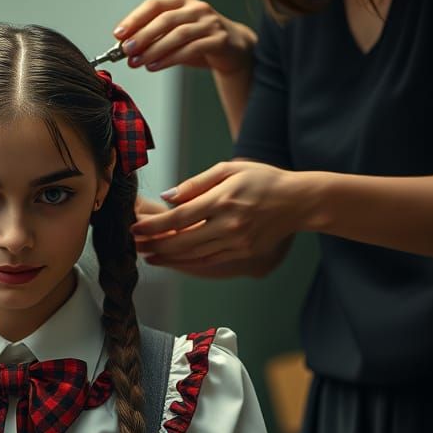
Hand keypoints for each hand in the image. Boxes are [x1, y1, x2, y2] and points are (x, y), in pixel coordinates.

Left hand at [113, 0, 255, 74]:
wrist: (233, 49)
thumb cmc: (198, 40)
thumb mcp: (174, 35)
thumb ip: (153, 38)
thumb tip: (125, 48)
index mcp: (181, 1)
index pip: (154, 5)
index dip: (134, 19)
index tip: (118, 34)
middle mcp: (196, 7)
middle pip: (164, 19)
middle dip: (142, 36)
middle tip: (125, 51)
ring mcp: (209, 22)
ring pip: (177, 34)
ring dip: (154, 50)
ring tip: (137, 62)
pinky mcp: (218, 39)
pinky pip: (191, 48)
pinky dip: (170, 58)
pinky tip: (155, 66)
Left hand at [131, 161, 307, 269]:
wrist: (298, 201)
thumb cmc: (263, 179)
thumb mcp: (230, 169)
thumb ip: (196, 184)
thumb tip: (167, 197)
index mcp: (223, 200)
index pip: (179, 217)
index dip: (154, 226)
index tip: (135, 228)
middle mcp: (228, 224)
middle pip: (181, 241)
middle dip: (154, 245)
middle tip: (134, 245)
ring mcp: (236, 242)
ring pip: (193, 255)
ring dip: (167, 257)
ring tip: (148, 255)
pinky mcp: (241, 252)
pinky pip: (208, 261)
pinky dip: (187, 262)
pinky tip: (172, 260)